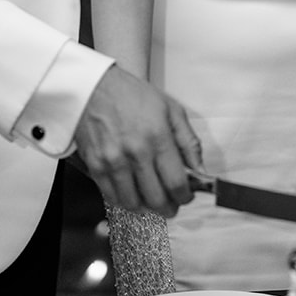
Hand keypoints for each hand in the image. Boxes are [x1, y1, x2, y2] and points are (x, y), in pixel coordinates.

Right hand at [73, 64, 202, 217]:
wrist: (95, 87)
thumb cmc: (134, 95)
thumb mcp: (171, 109)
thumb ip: (188, 141)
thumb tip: (200, 169)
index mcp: (158, 137)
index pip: (176, 183)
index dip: (185, 197)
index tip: (186, 196)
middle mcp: (136, 152)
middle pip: (156, 199)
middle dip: (168, 207)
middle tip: (171, 204)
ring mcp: (113, 161)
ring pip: (133, 203)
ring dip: (145, 207)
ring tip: (150, 200)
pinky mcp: (95, 166)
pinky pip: (111, 196)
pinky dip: (124, 201)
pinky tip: (131, 194)